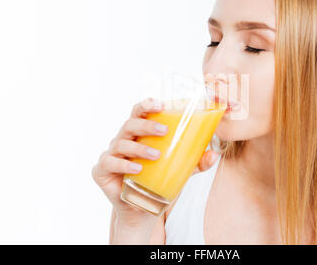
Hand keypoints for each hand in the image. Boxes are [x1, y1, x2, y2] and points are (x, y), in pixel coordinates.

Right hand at [92, 97, 219, 228]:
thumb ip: (195, 163)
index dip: (147, 105)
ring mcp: (110, 155)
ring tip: (156, 155)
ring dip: (139, 147)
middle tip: (164, 130)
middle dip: (146, 124)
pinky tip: (137, 169)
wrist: (141, 211)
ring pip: (121, 143)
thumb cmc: (158, 183)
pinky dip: (123, 165)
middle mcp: (123, 140)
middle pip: (130, 124)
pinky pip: (109, 163)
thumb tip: (214, 155)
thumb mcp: (179, 172)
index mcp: (138, 134)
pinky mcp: (102, 171)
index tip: (160, 105)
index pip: (139, 113)